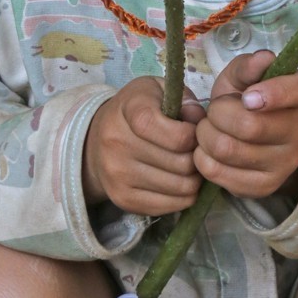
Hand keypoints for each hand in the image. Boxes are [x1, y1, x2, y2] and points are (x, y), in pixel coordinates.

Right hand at [83, 77, 204, 215]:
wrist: (95, 139)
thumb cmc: (135, 110)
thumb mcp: (158, 91)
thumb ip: (185, 101)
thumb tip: (201, 125)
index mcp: (131, 110)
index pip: (178, 136)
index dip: (194, 136)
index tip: (193, 132)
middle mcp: (119, 143)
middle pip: (182, 164)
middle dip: (197, 158)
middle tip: (195, 152)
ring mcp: (118, 175)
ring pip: (180, 187)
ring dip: (193, 178)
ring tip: (188, 166)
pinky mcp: (122, 199)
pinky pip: (170, 206)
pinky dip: (183, 196)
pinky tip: (178, 181)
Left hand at [195, 50, 297, 199]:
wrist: (254, 138)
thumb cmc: (246, 97)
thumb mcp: (245, 75)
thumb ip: (249, 65)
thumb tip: (262, 59)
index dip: (272, 92)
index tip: (246, 97)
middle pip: (249, 126)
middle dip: (218, 114)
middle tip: (214, 111)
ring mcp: (287, 163)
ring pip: (228, 150)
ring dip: (205, 135)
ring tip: (209, 128)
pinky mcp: (265, 186)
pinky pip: (218, 173)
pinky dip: (202, 158)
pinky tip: (210, 149)